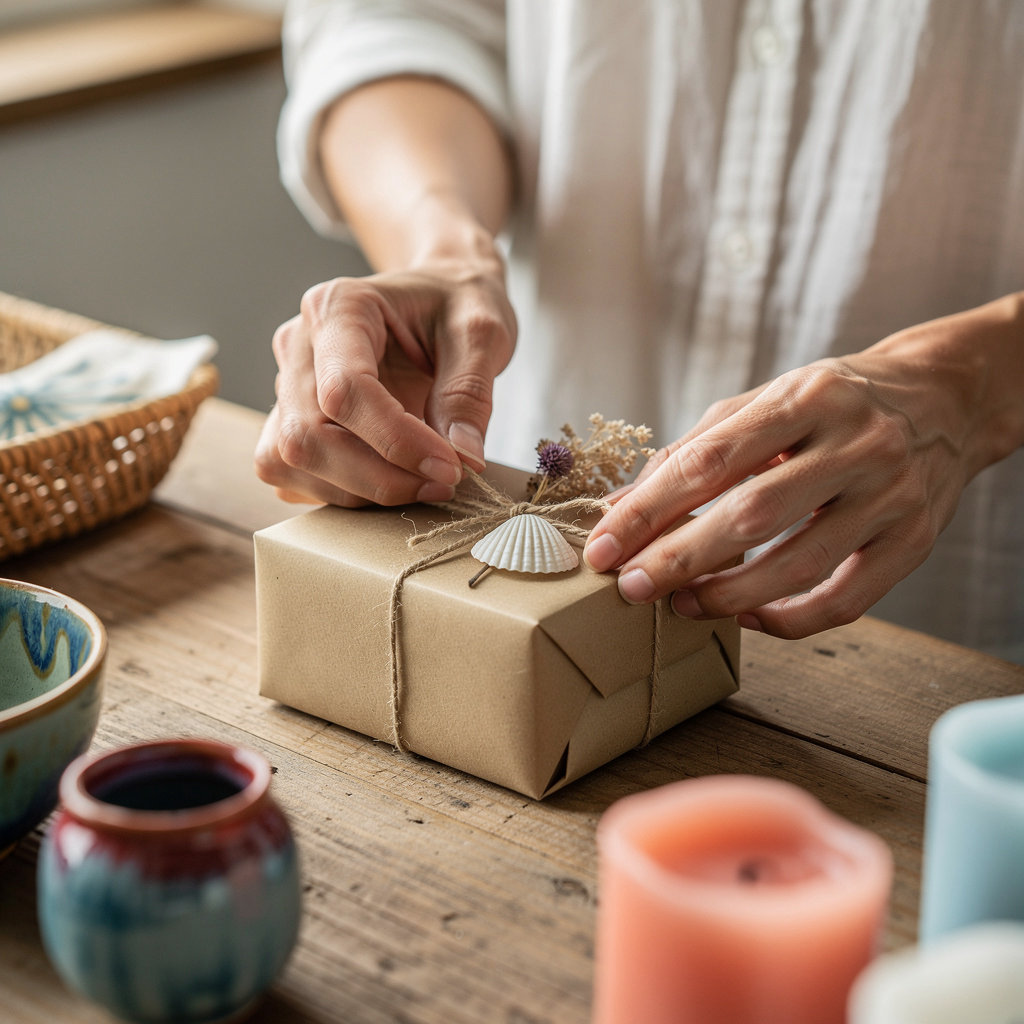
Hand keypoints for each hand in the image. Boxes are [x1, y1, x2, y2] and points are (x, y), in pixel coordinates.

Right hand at [255, 257, 515, 506]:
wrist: (440, 299)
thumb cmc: (455, 304)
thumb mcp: (482, 329)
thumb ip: (471, 391)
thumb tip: (463, 456)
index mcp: (338, 307)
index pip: (345, 390)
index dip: (397, 442)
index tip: (450, 467)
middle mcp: (299, 345)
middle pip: (309, 435)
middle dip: (379, 477)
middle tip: (443, 483)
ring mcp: (287, 385)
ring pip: (292, 461)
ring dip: (361, 490)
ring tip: (423, 483)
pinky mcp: (290, 420)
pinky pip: (293, 473)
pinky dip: (342, 491)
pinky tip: (390, 479)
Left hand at [583, 299, 1023, 638]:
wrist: (946, 398)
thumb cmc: (832, 404)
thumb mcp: (765, 403)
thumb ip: (694, 451)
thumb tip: (621, 508)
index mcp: (805, 397)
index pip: (709, 460)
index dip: (648, 510)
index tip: (603, 547)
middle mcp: (856, 443)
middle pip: (753, 513)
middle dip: (679, 557)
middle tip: (630, 586)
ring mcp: (891, 495)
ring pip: (800, 563)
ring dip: (727, 594)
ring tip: (679, 605)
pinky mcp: (915, 541)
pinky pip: (847, 600)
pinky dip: (790, 620)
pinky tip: (747, 617)